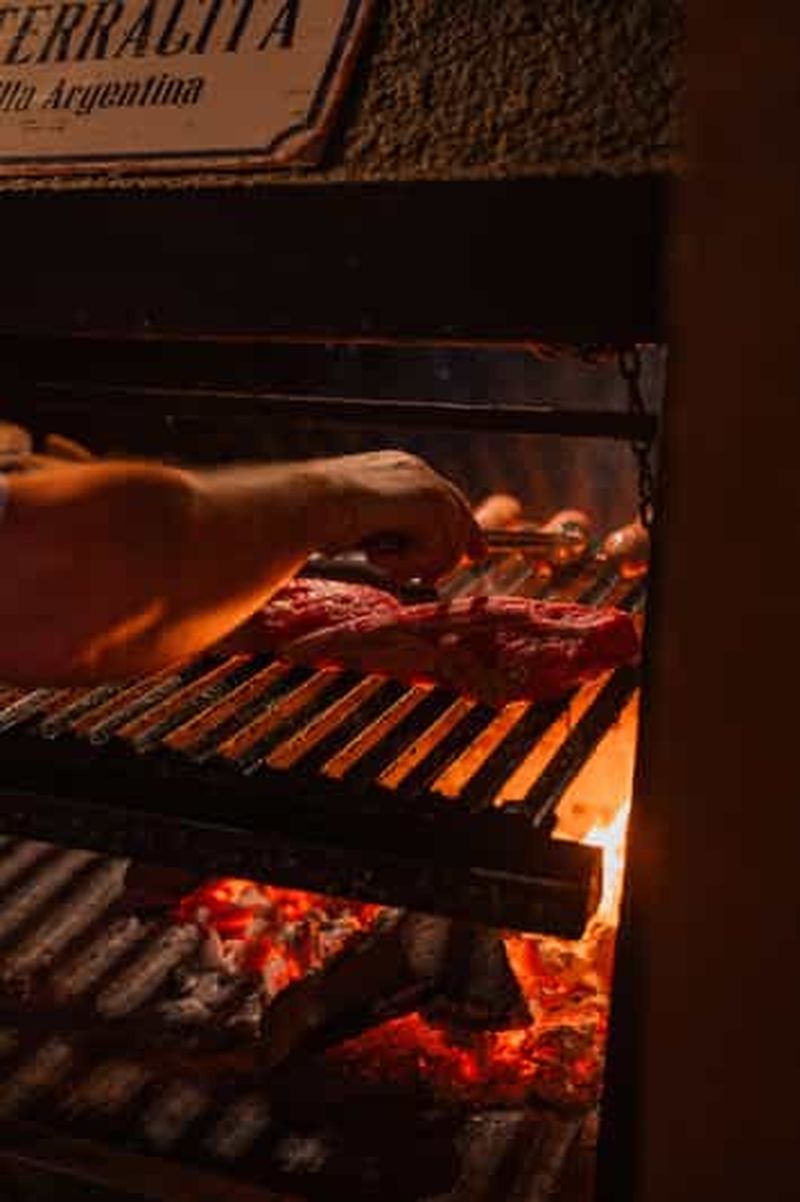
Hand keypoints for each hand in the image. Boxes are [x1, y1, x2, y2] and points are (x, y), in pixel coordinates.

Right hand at [316, 450, 485, 582]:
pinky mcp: (427, 502)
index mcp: (402, 470)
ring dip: (415, 564)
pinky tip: (378, 557)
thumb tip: (414, 555)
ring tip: (381, 564)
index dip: (465, 531)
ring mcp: (426, 484)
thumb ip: (394, 532)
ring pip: (448, 542)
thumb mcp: (363, 524)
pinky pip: (437, 549)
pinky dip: (407, 563)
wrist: (304, 507)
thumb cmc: (317, 519)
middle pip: (460, 520)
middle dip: (449, 556)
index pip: (449, 501)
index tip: (476, 555)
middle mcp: (419, 472)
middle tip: (427, 579)